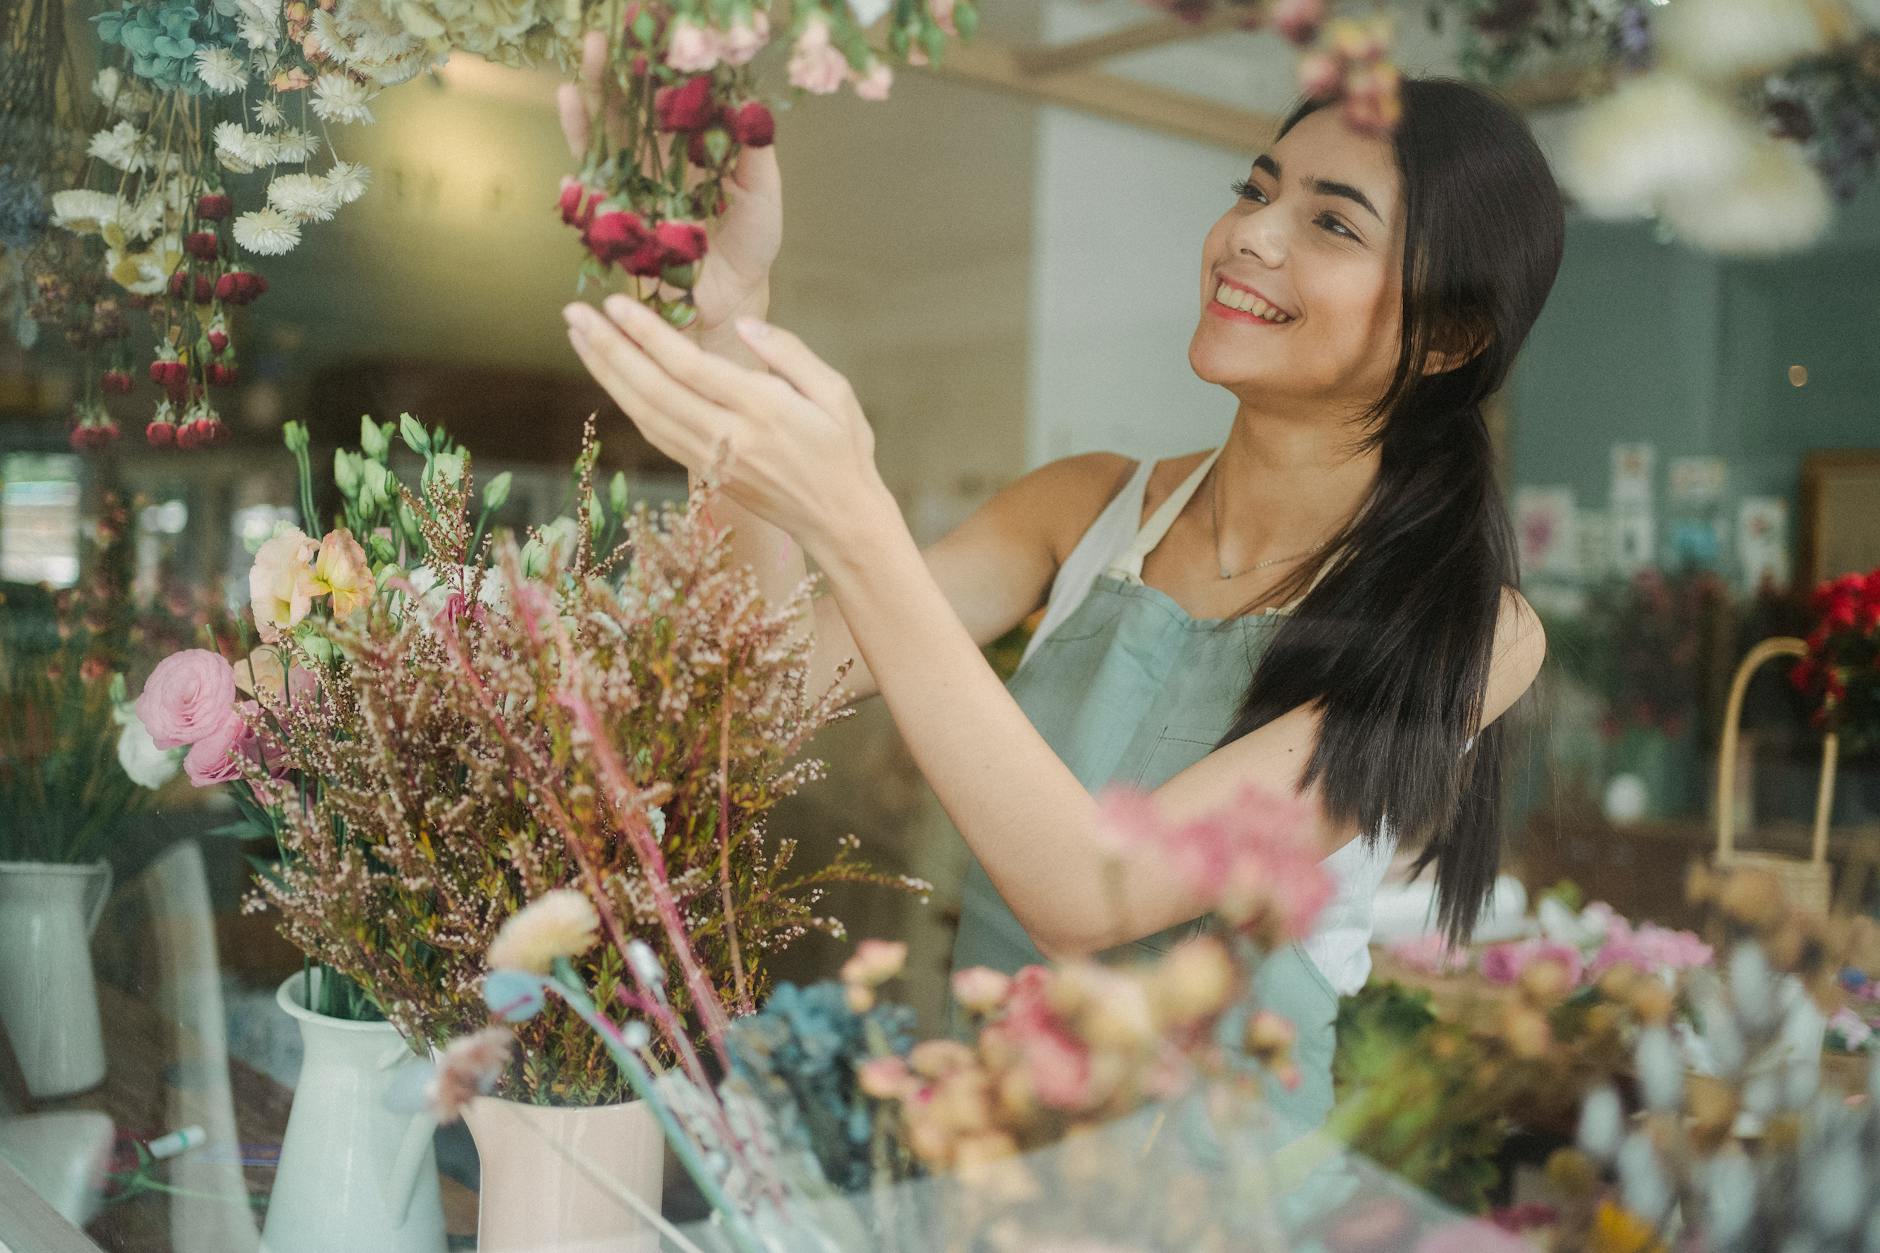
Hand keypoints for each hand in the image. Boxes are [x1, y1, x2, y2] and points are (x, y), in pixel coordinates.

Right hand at [556, 30, 781, 331]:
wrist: (733, 301)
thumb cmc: (750, 246)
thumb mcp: (762, 194)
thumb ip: (755, 152)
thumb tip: (747, 102)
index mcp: (688, 150)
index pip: (664, 99)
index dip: (653, 70)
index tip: (644, 38)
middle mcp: (653, 165)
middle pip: (624, 114)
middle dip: (609, 80)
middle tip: (597, 42)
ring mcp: (631, 193)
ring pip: (600, 150)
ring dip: (584, 121)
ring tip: (571, 88)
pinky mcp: (617, 230)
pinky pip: (591, 208)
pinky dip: (578, 192)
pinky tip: (569, 176)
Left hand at [562, 295, 885, 554]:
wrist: (841, 521)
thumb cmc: (844, 450)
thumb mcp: (836, 392)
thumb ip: (790, 354)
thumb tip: (742, 326)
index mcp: (764, 411)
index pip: (691, 368)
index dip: (648, 335)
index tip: (615, 303)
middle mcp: (730, 439)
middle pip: (654, 390)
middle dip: (609, 349)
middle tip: (573, 313)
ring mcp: (713, 461)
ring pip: (646, 415)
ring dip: (607, 375)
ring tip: (579, 337)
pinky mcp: (705, 476)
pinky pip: (656, 436)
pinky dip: (627, 404)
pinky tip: (610, 377)